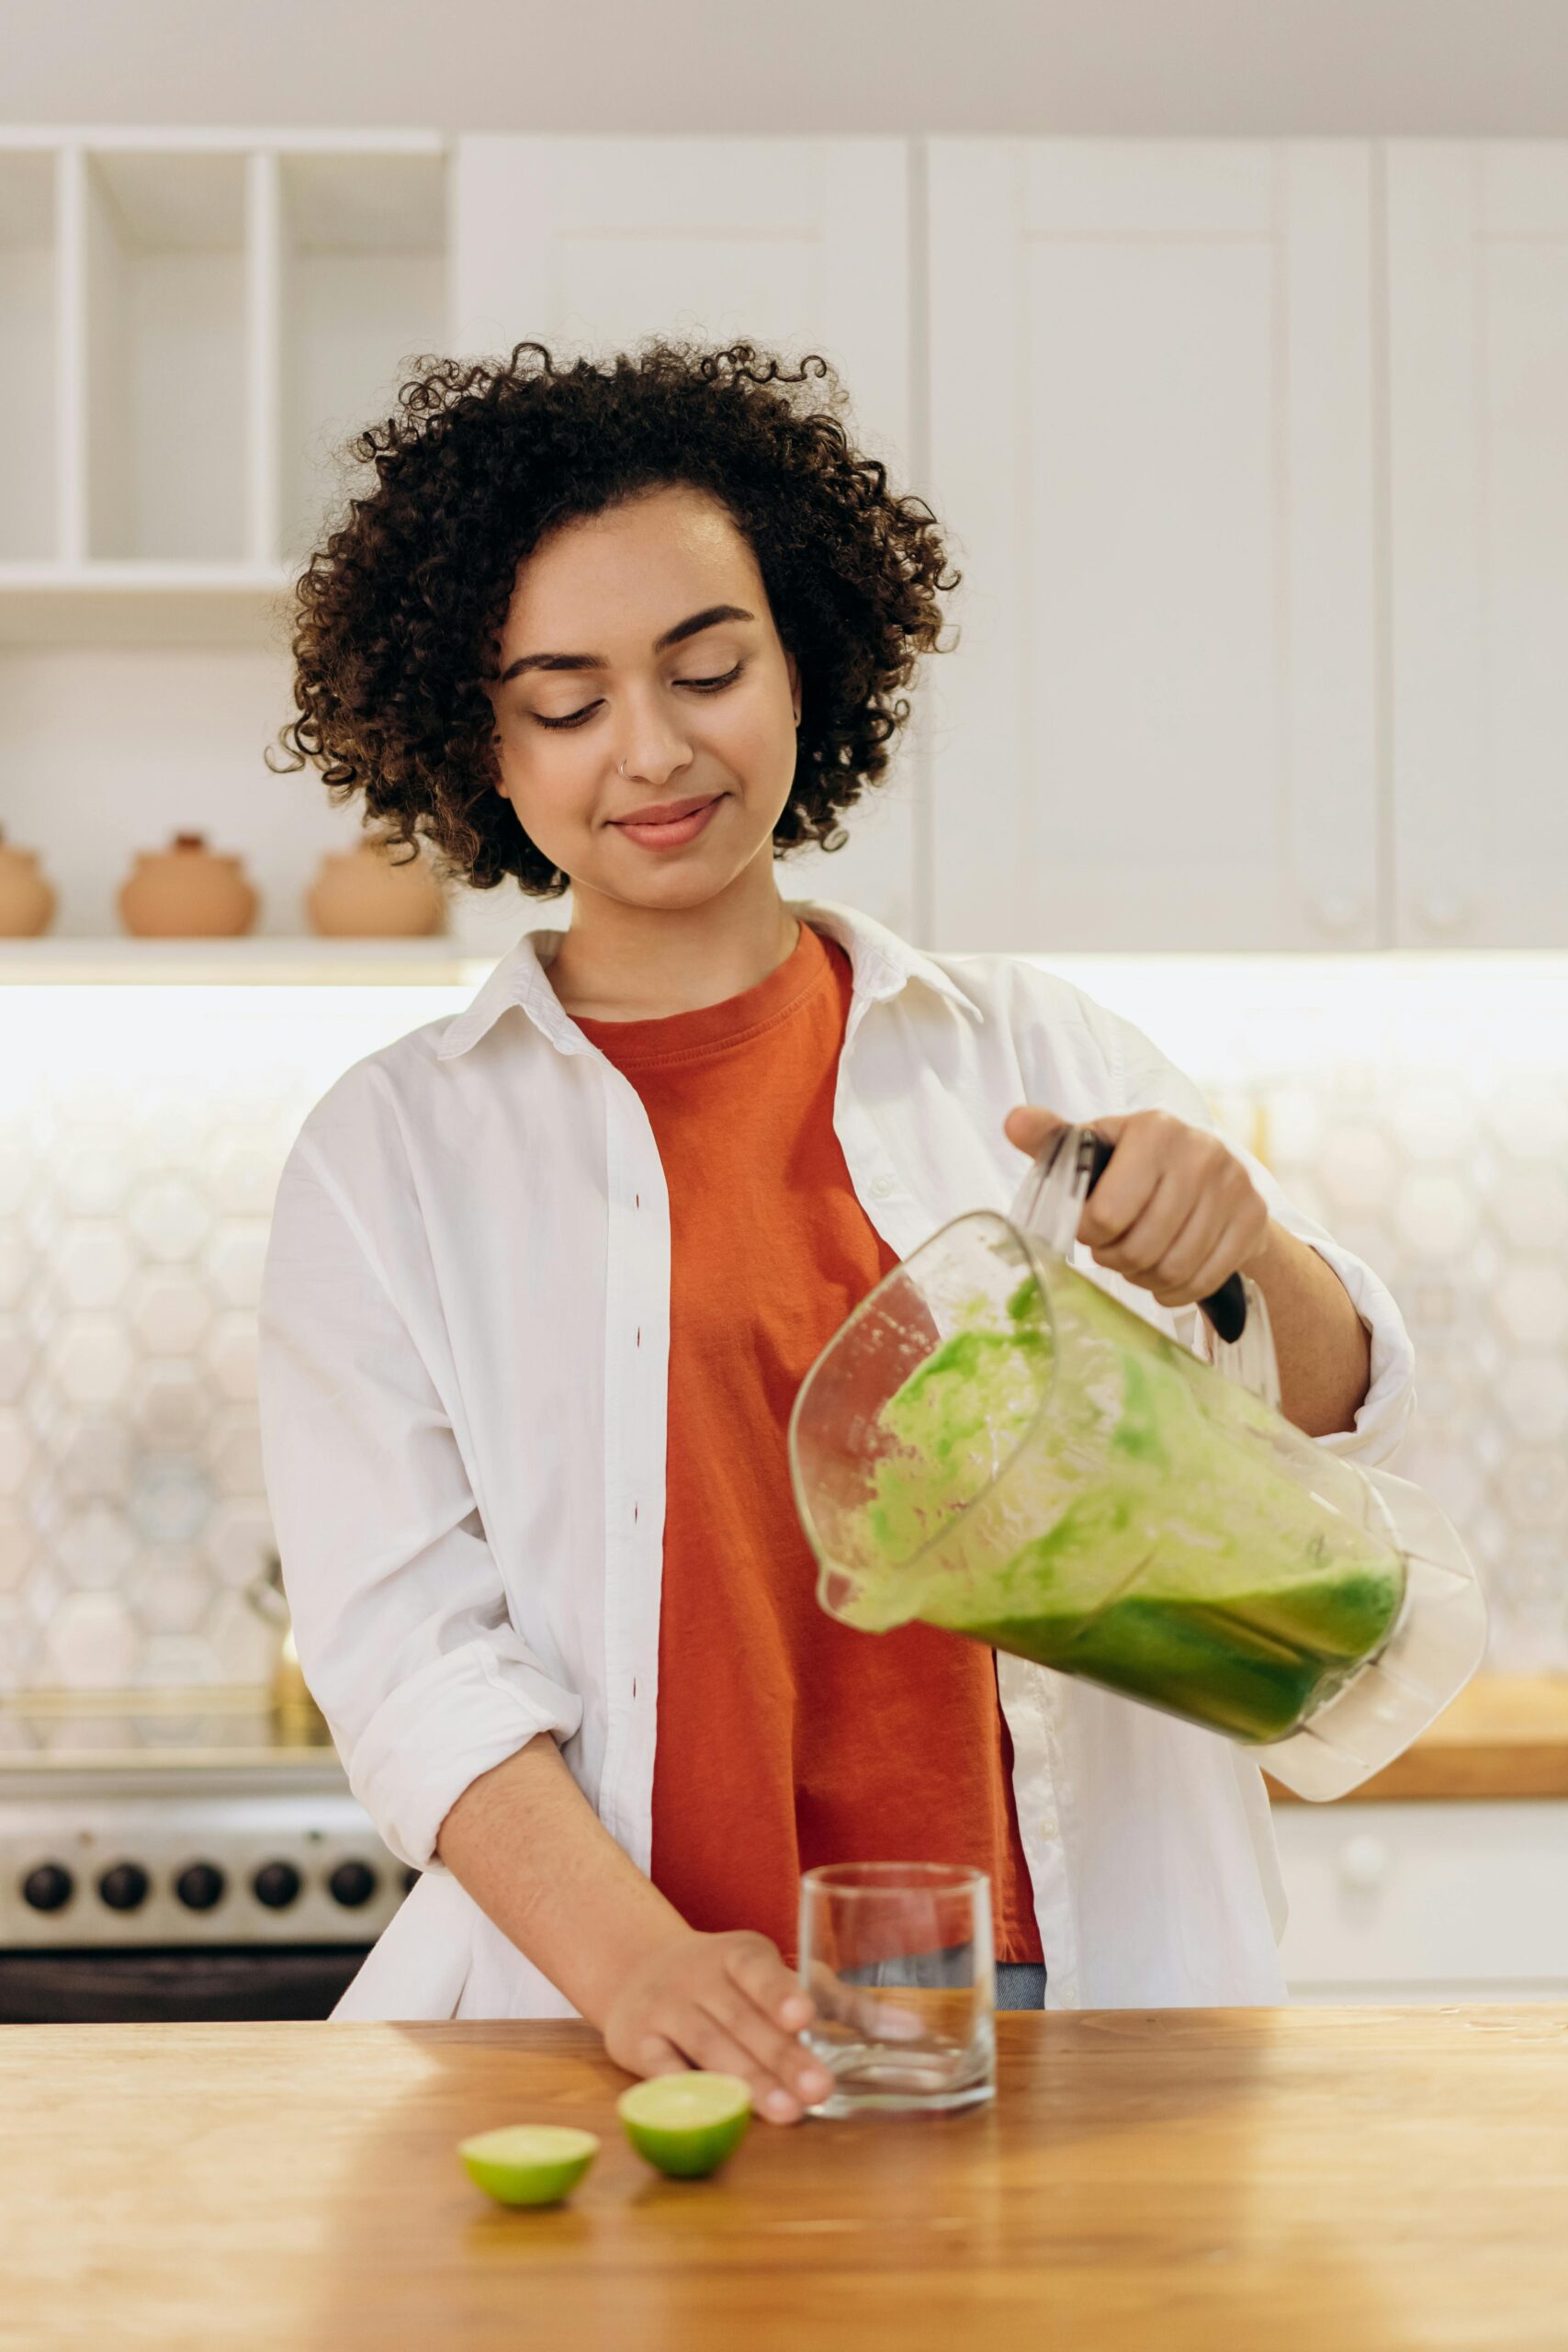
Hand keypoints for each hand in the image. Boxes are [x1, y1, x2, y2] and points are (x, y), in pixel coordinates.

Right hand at [601, 1926, 832, 2125]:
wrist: (638, 1967)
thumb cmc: (733, 1981)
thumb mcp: (783, 1978)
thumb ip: (845, 2006)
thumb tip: (917, 2029)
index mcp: (739, 1954)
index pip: (758, 1971)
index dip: (779, 1993)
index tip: (804, 2016)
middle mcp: (699, 1975)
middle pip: (741, 2019)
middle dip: (780, 2056)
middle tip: (818, 2089)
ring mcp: (664, 2008)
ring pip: (707, 2047)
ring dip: (745, 2081)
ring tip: (786, 2113)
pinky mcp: (635, 2043)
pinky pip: (662, 2073)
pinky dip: (687, 2094)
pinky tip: (717, 2115)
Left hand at [1003, 1104, 1270, 1310]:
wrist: (1215, 1175)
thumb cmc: (1137, 1165)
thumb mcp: (1098, 1146)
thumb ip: (1054, 1138)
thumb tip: (1013, 1122)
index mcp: (1154, 1130)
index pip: (1107, 1213)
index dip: (1090, 1233)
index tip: (1090, 1227)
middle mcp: (1201, 1153)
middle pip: (1141, 1247)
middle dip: (1116, 1259)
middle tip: (1112, 1249)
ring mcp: (1234, 1187)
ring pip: (1172, 1268)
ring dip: (1144, 1278)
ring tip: (1136, 1261)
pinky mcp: (1254, 1220)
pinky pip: (1202, 1280)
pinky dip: (1175, 1290)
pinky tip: (1165, 1275)